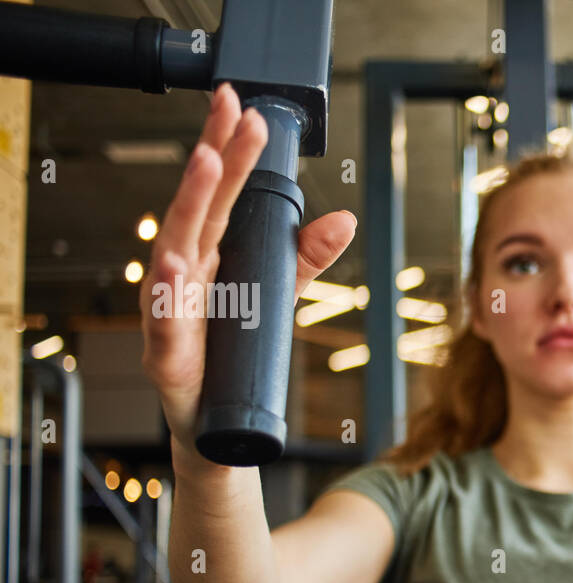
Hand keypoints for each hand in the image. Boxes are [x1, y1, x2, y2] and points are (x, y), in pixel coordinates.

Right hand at [140, 82, 356, 455]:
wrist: (215, 424)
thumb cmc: (232, 353)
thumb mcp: (278, 295)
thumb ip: (305, 257)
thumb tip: (345, 219)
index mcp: (208, 254)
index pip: (219, 193)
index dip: (228, 147)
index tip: (242, 105)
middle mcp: (182, 273)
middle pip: (199, 206)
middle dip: (216, 158)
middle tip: (233, 116)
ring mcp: (168, 308)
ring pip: (175, 250)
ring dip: (189, 206)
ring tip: (207, 165)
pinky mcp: (165, 350)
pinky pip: (164, 317)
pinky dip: (167, 291)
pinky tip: (175, 265)